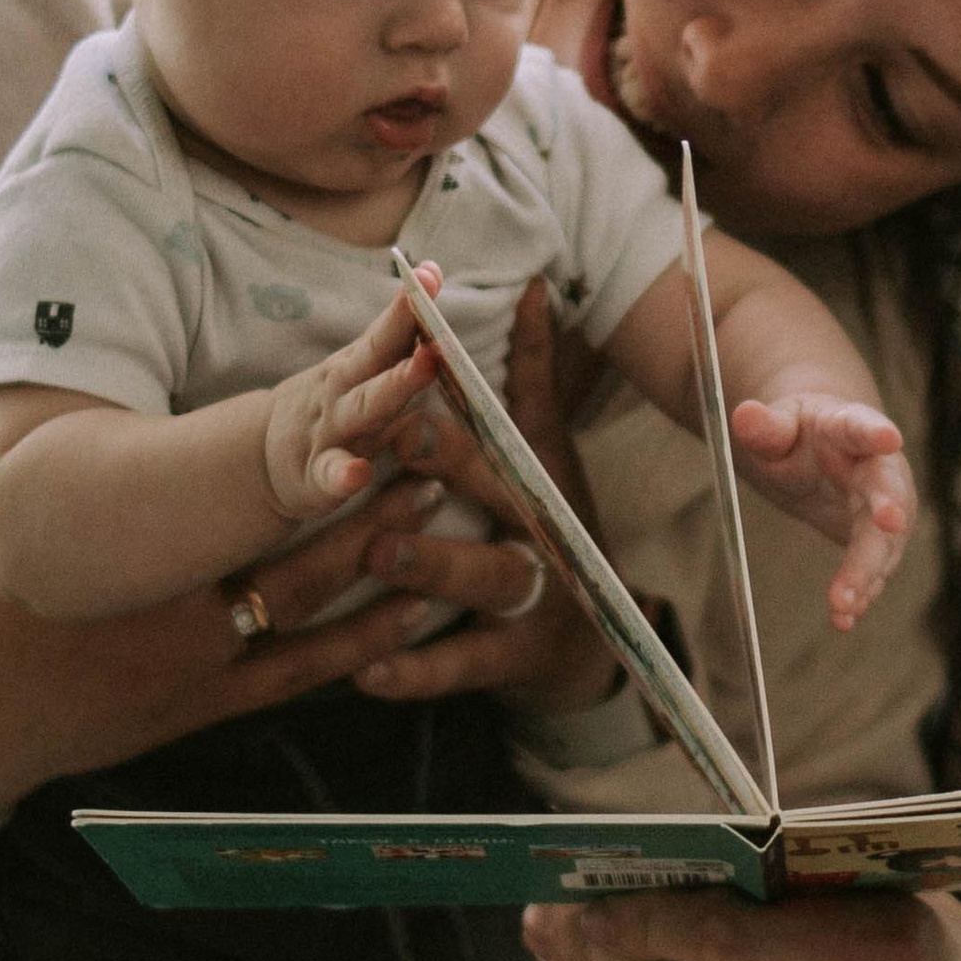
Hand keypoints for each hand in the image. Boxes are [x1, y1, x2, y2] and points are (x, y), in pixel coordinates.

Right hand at [0, 338, 509, 815]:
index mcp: (111, 550)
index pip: (226, 481)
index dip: (304, 438)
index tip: (360, 388)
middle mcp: (166, 609)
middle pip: (293, 537)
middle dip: (367, 483)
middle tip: (433, 427)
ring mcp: (192, 665)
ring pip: (313, 605)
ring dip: (382, 549)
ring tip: (444, 491)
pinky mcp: (202, 709)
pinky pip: (301, 672)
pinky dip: (366, 642)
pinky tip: (420, 608)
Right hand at [259, 281, 439, 515]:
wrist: (261, 458)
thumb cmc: (328, 407)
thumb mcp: (356, 368)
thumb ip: (394, 333)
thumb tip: (430, 274)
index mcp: (354, 368)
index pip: (385, 331)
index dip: (409, 305)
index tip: (429, 274)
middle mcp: (341, 393)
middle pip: (376, 359)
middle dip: (404, 332)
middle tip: (437, 316)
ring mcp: (328, 433)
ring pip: (363, 409)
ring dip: (394, 387)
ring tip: (425, 366)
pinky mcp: (315, 478)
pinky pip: (329, 476)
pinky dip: (343, 475)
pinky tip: (359, 475)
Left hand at [353, 278, 622, 718]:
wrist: (594, 646)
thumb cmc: (553, 529)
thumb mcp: (549, 452)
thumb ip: (534, 374)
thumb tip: (530, 286)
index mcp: (537, 480)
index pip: (498, 435)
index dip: (455, 407)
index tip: (411, 375)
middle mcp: (541, 534)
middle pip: (499, 498)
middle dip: (450, 464)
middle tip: (396, 439)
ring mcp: (533, 601)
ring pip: (484, 581)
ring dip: (433, 564)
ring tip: (378, 552)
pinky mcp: (513, 662)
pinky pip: (461, 668)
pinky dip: (414, 674)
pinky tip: (366, 673)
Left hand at [728, 393, 914, 626]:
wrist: (827, 451)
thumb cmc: (803, 434)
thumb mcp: (779, 425)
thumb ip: (764, 427)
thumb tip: (744, 415)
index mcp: (850, 428)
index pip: (863, 427)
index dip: (875, 433)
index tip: (889, 438)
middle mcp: (879, 468)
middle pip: (887, 491)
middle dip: (888, 511)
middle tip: (887, 526)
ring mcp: (885, 506)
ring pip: (884, 541)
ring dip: (868, 572)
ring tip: (843, 606)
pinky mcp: (880, 540)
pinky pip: (874, 569)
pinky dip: (861, 593)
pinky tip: (844, 618)